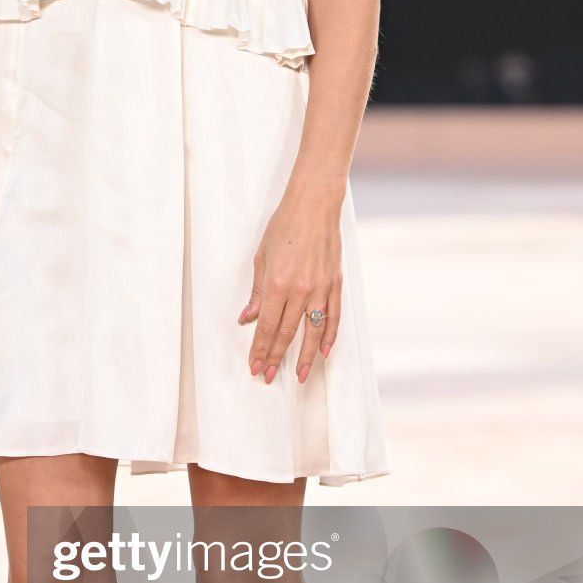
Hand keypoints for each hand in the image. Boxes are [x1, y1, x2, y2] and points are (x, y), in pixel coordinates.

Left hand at [238, 185, 342, 382]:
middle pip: (286, 333)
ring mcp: (320, 288)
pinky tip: (326, 352)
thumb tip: (248, 318)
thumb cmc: (284, 227)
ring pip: (313, 332)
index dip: (260, 349)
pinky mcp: (335, 284)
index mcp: (276, 284)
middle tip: (268, 376)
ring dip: (306, 356)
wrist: (313, 206)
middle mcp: (299, 290)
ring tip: (300, 375)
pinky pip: (333, 316)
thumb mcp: (261, 257)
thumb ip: (257, 292)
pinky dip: (330, 336)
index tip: (255, 366)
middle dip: (276, 357)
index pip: (266, 326)